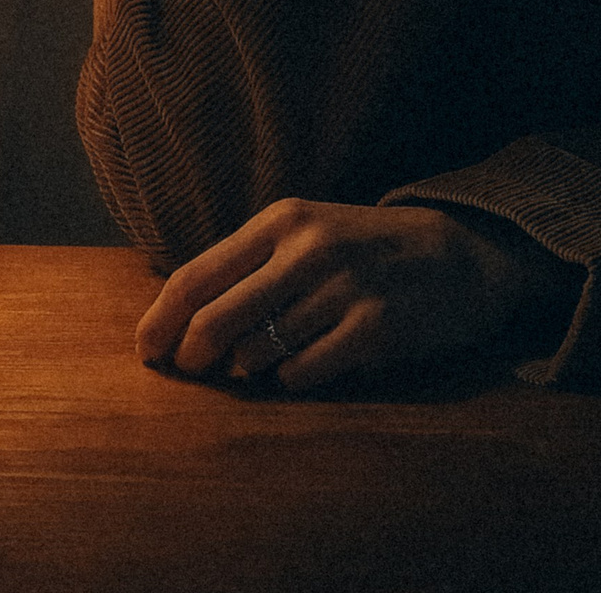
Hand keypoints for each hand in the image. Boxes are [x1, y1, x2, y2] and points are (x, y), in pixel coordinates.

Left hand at [136, 197, 574, 391]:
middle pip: (216, 317)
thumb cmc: (365, 250)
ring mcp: (341, 287)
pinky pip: (303, 372)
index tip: (143, 352)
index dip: (161, 318)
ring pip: (257, 350)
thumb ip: (251, 269)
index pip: (198, 273)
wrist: (456, 253)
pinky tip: (297, 371)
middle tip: (188, 372)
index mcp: (281, 221)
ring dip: (245, 370)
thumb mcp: (307, 236)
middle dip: (191, 354)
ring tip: (252, 367)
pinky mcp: (373, 327)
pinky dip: (289, 380)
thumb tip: (183, 322)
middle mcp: (306, 248)